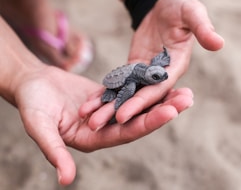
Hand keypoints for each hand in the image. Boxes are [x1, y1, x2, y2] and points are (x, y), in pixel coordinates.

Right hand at [14, 65, 192, 185]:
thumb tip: (66, 180)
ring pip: (139, 106)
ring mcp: (110, 113)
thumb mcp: (39, 127)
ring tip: (185, 91)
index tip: (171, 111)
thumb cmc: (32, 105)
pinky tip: (163, 80)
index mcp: (94, 139)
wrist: (31, 84)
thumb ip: (54, 151)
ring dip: (161, 99)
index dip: (149, 122)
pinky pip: (132, 92)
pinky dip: (147, 87)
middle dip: (165, 110)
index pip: (127, 132)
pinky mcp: (109, 97)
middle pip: (140, 120)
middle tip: (188, 98)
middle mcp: (106, 128)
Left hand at [86, 0, 223, 124]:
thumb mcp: (192, 13)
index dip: (141, 102)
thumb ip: (203, 28)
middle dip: (119, 111)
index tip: (123, 116)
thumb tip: (219, 43)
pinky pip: (120, 82)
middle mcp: (161, 75)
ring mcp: (147, 73)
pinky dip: (106, 92)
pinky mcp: (134, 67)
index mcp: (176, 66)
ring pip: (127, 93)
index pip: (157, 89)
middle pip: (140, 97)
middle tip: (97, 125)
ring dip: (109, 106)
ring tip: (88, 118)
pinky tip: (90, 103)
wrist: (164, 3)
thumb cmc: (180, 7)